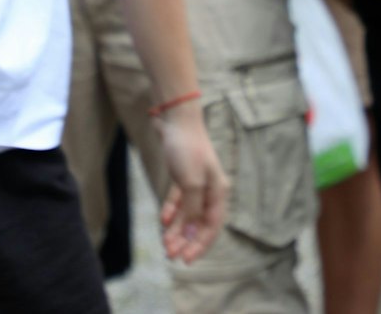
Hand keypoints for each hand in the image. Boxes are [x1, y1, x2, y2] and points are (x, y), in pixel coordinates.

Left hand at [152, 100, 227, 263]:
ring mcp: (196, 182)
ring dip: (176, 229)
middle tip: (170, 255)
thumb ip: (191, 210)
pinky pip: (179, 200)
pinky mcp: (183, 175)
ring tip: (164, 243)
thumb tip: (189, 235)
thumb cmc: (187, 149)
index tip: (186, 260)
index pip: (211, 226)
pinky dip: (172, 210)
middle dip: (185, 240)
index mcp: (217, 192)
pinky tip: (163, 220)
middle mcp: (209, 189)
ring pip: (187, 213)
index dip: (200, 245)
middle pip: (198, 222)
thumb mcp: (191, 182)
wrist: (177, 120)